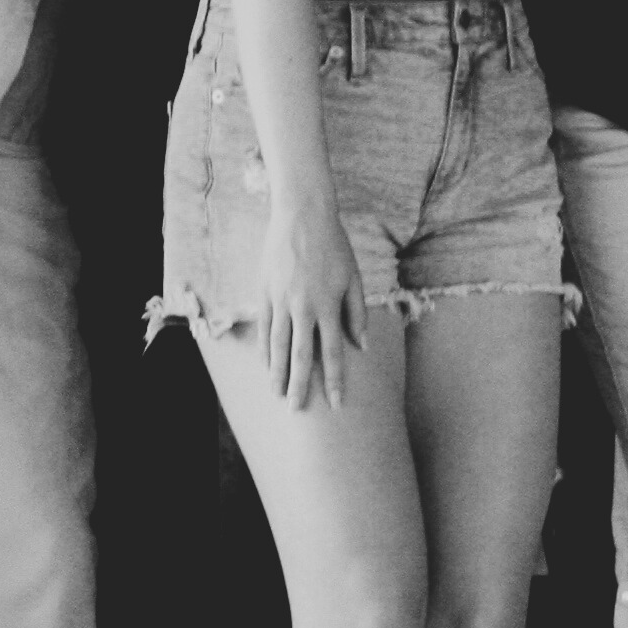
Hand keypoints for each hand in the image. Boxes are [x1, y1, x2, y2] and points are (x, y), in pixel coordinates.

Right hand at [259, 206, 369, 409]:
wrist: (302, 216)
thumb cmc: (333, 246)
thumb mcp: (353, 277)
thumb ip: (356, 312)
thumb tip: (363, 345)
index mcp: (329, 305)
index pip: (334, 352)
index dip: (335, 380)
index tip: (337, 404)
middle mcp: (304, 308)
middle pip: (302, 356)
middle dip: (301, 386)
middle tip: (297, 411)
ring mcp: (281, 301)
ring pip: (279, 346)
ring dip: (278, 374)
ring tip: (278, 395)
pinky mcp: (265, 293)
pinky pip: (265, 328)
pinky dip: (265, 350)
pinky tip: (266, 366)